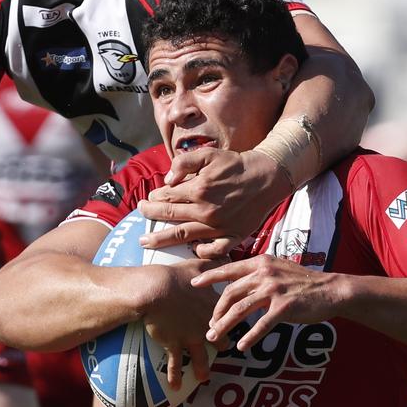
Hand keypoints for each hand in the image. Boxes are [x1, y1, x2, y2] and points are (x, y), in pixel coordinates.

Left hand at [137, 149, 291, 257]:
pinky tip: (192, 249)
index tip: (149, 199)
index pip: (167, 196)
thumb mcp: (209, 154)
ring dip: (162, 239)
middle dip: (150, 217)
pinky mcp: (234, 235)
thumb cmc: (235, 165)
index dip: (154, 198)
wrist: (266, 176)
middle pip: (170, 217)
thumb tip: (167, 179)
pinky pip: (214, 250)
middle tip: (140, 217)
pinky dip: (201, 251)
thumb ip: (184, 163)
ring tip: (146, 242)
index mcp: (198, 189)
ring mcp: (219, 226)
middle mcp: (206, 210)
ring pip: (184, 235)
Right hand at [143, 259, 224, 388]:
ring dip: (202, 369)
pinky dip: (174, 376)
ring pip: (201, 358)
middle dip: (223, 344)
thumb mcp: (197, 266)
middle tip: (224, 350)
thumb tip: (226, 257)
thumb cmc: (175, 276)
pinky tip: (174, 387)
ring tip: (203, 378)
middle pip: (220, 339)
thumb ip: (214, 265)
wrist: (156, 290)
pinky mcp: (175, 345)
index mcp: (212, 306)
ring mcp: (190, 337)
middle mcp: (205, 325)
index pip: (230, 315)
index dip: (235, 319)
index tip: (240, 323)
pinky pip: (175, 365)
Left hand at [192, 256, 346, 349]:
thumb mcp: (278, 269)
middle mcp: (264, 274)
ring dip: (225, 326)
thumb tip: (237, 286)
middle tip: (209, 326)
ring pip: (240, 310)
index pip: (228, 269)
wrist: (331, 289)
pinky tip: (241, 346)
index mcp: (260, 263)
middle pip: (230, 294)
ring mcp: (274, 290)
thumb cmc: (303, 282)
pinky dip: (250, 337)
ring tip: (215, 338)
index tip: (194, 284)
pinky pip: (261, 325)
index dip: (209, 277)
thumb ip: (258, 275)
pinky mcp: (284, 308)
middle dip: (216, 312)